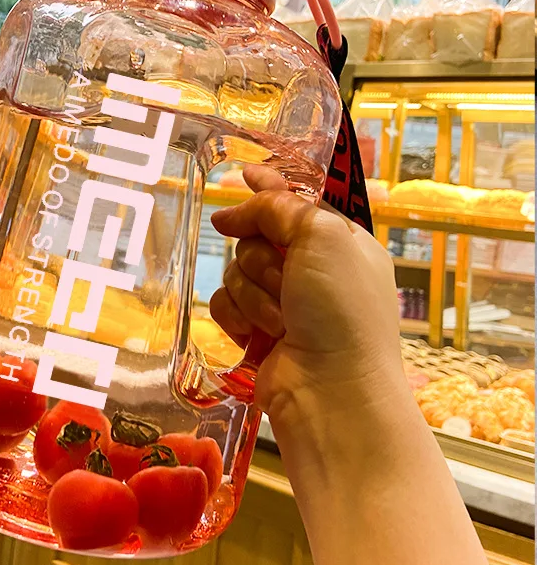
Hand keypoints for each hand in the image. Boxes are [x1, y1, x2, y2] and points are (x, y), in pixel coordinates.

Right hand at [209, 164, 405, 420]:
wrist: (332, 390)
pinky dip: (238, 318)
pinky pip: (224, 304)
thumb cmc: (341, 309)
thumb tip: (231, 210)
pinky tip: (258, 337)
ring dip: (254, 294)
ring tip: (281, 321)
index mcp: (338, 242)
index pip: (296, 202)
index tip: (245, 175)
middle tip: (284, 280)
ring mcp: (282, 302)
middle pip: (256, 235)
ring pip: (236, 270)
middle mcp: (310, 269)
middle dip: (262, 257)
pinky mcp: (255, 330)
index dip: (270, 188)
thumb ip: (277, 207)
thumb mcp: (321, 237)